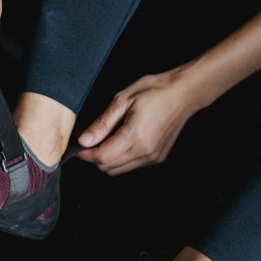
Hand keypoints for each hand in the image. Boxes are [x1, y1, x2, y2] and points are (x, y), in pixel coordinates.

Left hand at [77, 68, 205, 175]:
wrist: (184, 93)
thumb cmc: (155, 91)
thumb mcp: (122, 100)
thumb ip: (102, 124)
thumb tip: (84, 140)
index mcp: (134, 136)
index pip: (101, 157)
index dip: (85, 154)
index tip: (77, 144)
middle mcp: (144, 151)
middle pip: (108, 167)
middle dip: (93, 157)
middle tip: (87, 140)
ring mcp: (152, 157)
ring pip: (118, 169)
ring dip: (106, 159)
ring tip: (103, 140)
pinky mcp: (157, 157)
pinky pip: (131, 165)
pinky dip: (120, 158)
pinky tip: (120, 141)